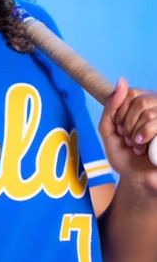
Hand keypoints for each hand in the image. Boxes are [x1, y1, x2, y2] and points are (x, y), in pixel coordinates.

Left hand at [99, 77, 156, 192]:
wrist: (138, 180)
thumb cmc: (124, 156)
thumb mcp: (109, 130)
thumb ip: (111, 107)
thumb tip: (122, 81)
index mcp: (145, 104)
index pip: (131, 93)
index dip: (120, 113)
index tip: (120, 129)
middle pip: (140, 103)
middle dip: (128, 125)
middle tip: (130, 140)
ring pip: (150, 114)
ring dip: (137, 134)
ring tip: (138, 146)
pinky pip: (155, 125)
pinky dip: (146, 137)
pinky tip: (145, 150)